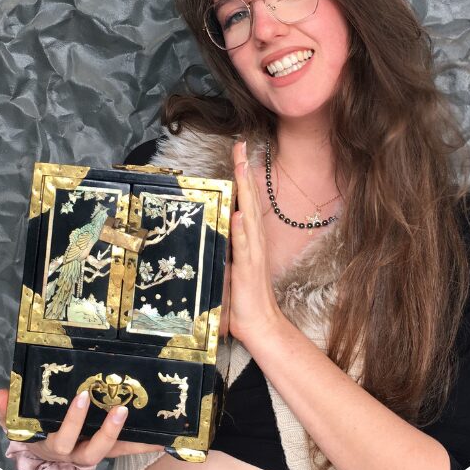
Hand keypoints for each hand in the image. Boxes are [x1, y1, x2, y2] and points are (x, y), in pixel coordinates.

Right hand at [0, 389, 162, 466]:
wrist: (40, 448)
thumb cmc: (32, 428)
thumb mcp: (16, 420)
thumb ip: (6, 409)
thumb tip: (0, 394)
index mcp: (55, 445)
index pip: (63, 438)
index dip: (73, 421)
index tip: (83, 397)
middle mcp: (76, 452)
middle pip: (93, 449)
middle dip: (107, 431)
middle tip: (119, 408)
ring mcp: (94, 450)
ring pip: (114, 451)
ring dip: (131, 438)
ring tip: (149, 424)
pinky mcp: (110, 448)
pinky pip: (128, 449)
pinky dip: (145, 445)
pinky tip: (163, 438)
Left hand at [229, 140, 282, 343]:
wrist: (259, 323)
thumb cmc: (240, 297)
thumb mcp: (225, 266)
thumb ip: (221, 246)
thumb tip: (210, 229)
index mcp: (247, 238)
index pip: (245, 200)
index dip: (242, 176)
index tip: (239, 152)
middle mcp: (252, 241)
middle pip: (249, 199)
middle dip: (245, 172)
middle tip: (241, 146)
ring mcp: (252, 253)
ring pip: (249, 215)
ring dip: (246, 192)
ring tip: (241, 168)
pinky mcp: (247, 269)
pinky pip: (243, 247)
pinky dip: (242, 230)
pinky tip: (240, 214)